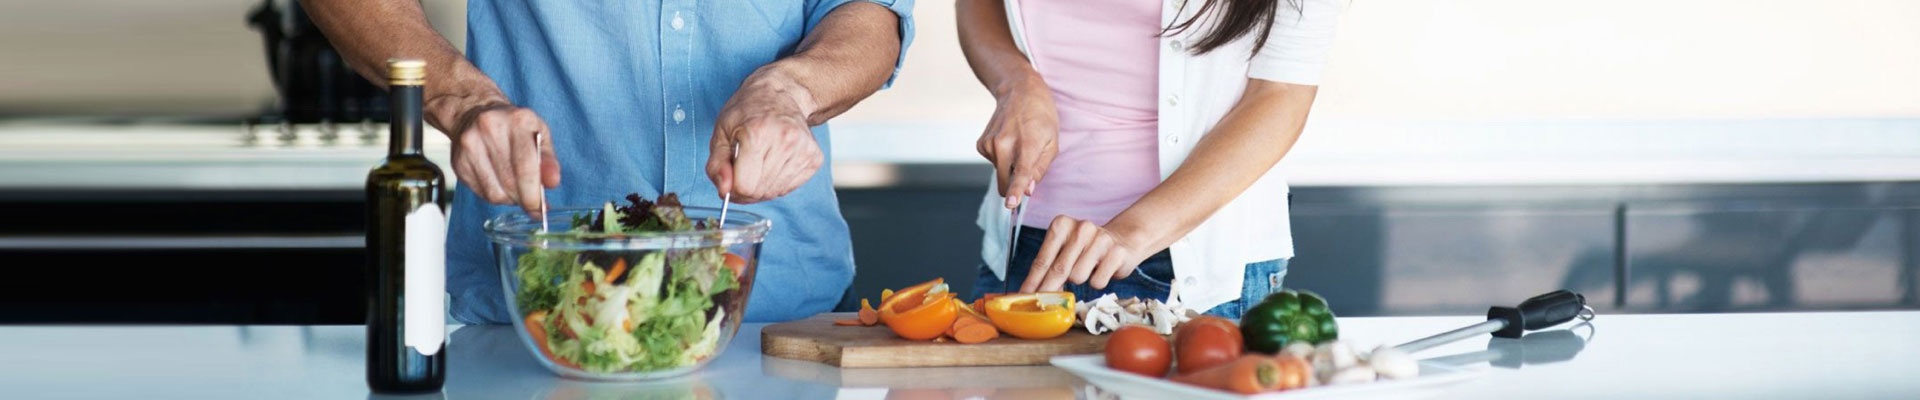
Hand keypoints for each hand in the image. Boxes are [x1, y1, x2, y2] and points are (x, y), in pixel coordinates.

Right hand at [444, 103, 559, 214]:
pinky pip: (481, 193)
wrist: (476, 113)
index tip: (541, 209)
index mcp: (517, 120)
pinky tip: (500, 184)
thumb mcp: (539, 134)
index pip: (526, 167)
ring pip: (494, 192)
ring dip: (510, 199)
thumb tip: (552, 182)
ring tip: (516, 191)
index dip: (534, 194)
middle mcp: (490, 129)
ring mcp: (470, 145)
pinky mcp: (458, 162)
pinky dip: (495, 195)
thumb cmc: (514, 127)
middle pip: (510, 182)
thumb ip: (548, 159)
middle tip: (532, 205)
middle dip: (524, 200)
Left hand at [709, 67, 823, 203]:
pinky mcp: (814, 158)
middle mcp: (784, 141)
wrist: (781, 94)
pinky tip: (775, 162)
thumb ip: (716, 164)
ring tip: (761, 161)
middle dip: (747, 187)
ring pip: (775, 192)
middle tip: (745, 166)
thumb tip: (723, 190)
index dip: (732, 186)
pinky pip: (790, 188)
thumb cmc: (748, 111)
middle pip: (759, 192)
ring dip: (763, 184)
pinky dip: (778, 182)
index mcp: (757, 133)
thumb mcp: (721, 132)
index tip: (732, 173)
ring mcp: (803, 151)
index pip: (744, 186)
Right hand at [976, 76, 1058, 207]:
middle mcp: (1004, 144)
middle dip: (1014, 185)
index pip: (1020, 172)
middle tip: (1027, 165)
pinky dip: (1000, 159)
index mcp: (1026, 144)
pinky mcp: (981, 144)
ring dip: (1008, 168)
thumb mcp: (1052, 143)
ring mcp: (990, 144)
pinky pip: (992, 164)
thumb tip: (1028, 190)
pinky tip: (1008, 141)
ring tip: (1018, 145)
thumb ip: (1040, 169)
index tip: (1010, 204)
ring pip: (999, 174)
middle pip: (1004, 182)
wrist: (1019, 91)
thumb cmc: (1041, 117)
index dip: (1016, 190)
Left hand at [1021, 215, 1153, 292]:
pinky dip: (1097, 281)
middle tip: (1043, 303)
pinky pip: (1097, 281)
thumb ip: (1048, 267)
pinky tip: (1101, 270)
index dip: (1032, 282)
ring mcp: (1101, 239)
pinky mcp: (1117, 253)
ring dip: (1080, 279)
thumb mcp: (1064, 250)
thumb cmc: (1086, 249)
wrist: (1123, 240)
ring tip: (1087, 269)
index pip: (1042, 260)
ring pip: (1078, 277)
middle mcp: (1081, 228)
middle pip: (1058, 269)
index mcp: (1062, 224)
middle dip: (1048, 289)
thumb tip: (1029, 292)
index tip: (1024, 297)